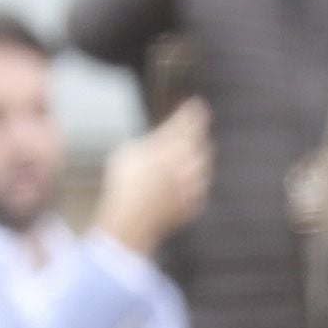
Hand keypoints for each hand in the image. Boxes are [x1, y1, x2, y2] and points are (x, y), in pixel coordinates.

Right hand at [95, 99, 212, 256]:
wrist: (130, 222)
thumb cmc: (123, 184)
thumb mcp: (130, 152)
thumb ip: (152, 142)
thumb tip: (161, 140)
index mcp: (171, 148)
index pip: (188, 124)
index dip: (193, 113)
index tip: (197, 105)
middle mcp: (186, 166)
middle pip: (201, 144)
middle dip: (198, 137)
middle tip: (194, 131)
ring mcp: (192, 188)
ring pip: (204, 167)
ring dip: (199, 159)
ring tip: (190, 156)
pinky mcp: (192, 206)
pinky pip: (199, 190)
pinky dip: (194, 184)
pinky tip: (187, 183)